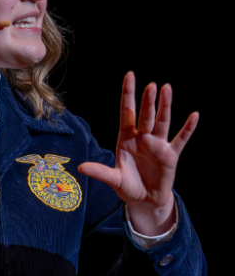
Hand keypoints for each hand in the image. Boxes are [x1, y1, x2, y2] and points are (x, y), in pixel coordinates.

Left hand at [78, 72, 198, 235]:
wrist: (145, 200)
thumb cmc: (127, 186)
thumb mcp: (113, 179)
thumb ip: (99, 172)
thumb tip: (80, 167)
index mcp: (126, 138)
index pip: (126, 112)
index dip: (128, 94)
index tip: (129, 76)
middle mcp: (142, 138)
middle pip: (145, 115)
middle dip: (147, 101)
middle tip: (151, 85)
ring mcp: (157, 145)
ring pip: (162, 122)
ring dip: (165, 107)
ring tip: (167, 89)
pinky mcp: (170, 155)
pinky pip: (180, 139)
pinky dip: (188, 128)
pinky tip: (194, 115)